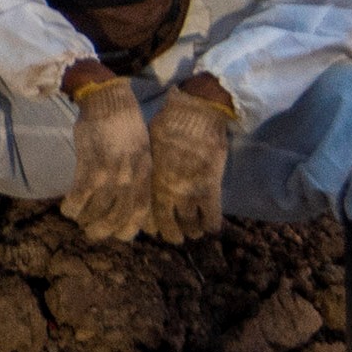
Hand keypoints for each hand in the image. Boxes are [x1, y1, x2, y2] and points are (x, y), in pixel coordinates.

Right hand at [61, 78, 153, 241]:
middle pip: (118, 216)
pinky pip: (79, 196)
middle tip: (92, 232)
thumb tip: (129, 196)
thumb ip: (137, 173)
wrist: (109, 99)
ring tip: (79, 219)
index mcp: (145, 172)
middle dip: (103, 229)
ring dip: (85, 219)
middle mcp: (130, 176)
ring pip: (97, 210)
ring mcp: (110, 172)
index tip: (119, 234)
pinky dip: (71, 207)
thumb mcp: (142, 149)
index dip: (129, 228)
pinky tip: (67, 208)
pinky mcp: (89, 165)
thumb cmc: (126, 123)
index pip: (140, 210)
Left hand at [139, 83, 233, 241]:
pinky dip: (211, 225)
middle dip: (172, 235)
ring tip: (194, 231)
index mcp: (150, 182)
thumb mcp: (147, 147)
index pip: (146, 215)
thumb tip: (140, 177)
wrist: (195, 114)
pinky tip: (211, 227)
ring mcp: (189, 192)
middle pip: (168, 226)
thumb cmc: (168, 125)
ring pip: (190, 225)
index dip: (151, 225)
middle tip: (177, 237)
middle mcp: (167, 192)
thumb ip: (146, 168)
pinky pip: (211, 217)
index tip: (155, 228)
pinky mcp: (210, 188)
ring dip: (192, 231)